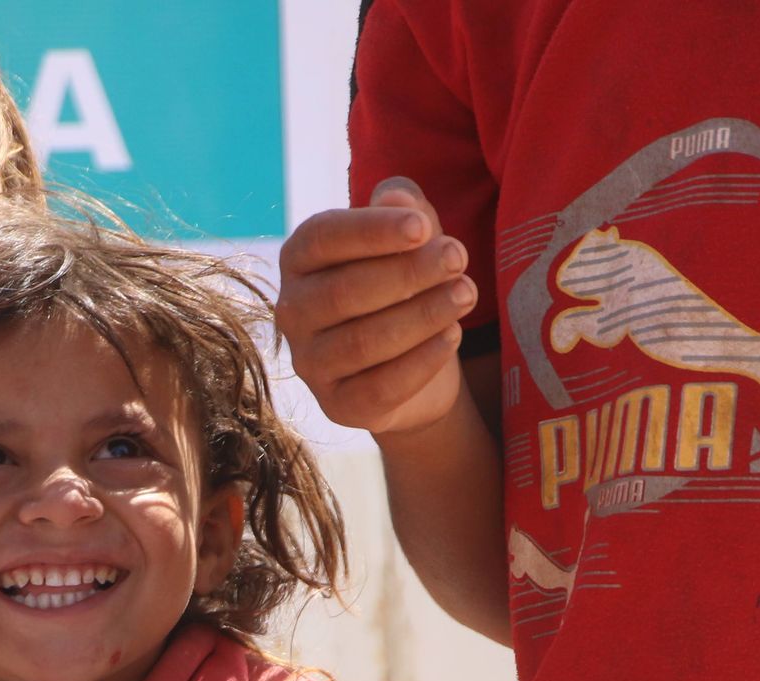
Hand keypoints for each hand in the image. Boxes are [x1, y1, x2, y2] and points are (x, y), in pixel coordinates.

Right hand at [276, 176, 476, 436]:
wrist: (413, 371)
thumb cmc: (404, 289)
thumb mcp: (409, 243)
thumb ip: (405, 211)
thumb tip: (396, 194)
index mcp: (299, 261)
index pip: (322, 238)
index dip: (372, 230)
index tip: (423, 226)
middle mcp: (293, 312)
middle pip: (343, 291)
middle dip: (407, 273)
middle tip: (458, 258)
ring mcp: (311, 364)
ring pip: (361, 341)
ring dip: (420, 315)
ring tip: (466, 294)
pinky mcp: (338, 406)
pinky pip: (379, 386)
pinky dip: (421, 361)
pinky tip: (452, 336)